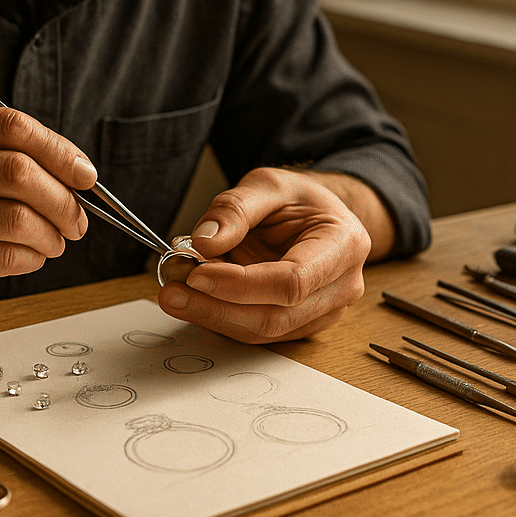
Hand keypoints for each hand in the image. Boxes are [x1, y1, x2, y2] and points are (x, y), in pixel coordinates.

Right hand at [0, 107, 93, 318]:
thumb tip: (78, 176)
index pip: (12, 126)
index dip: (60, 151)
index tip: (86, 176)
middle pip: (19, 173)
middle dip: (63, 200)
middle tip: (78, 220)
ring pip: (16, 219)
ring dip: (51, 235)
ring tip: (55, 242)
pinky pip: (2, 255)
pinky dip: (30, 259)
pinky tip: (30, 258)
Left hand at [155, 167, 374, 341]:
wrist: (317, 215)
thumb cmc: (299, 200)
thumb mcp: (267, 184)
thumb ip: (235, 209)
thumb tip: (203, 243)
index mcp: (344, 245)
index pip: (292, 281)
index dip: (241, 284)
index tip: (197, 274)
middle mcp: (343, 287)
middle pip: (276, 316)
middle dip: (217, 308)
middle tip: (172, 291)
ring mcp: (325, 312)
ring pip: (264, 332)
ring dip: (214, 316)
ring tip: (175, 293)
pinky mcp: (302, 325)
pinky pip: (259, 332)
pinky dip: (223, 318)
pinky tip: (197, 299)